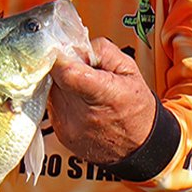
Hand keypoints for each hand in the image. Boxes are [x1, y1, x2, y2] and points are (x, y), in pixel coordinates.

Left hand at [47, 37, 155, 164]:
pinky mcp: (61, 133)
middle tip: (82, 70)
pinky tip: (80, 104)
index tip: (61, 50)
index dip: (60, 58)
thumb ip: (100, 50)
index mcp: (104, 94)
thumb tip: (73, 45)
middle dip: (65, 67)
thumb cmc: (136, 107)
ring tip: (84, 89)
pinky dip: (63, 100)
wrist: (139, 146)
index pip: (67, 72)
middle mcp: (83, 114)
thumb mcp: (129, 69)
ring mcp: (69, 126)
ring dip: (63, 84)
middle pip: (56, 78)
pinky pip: (53, 106)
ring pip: (52, 90)